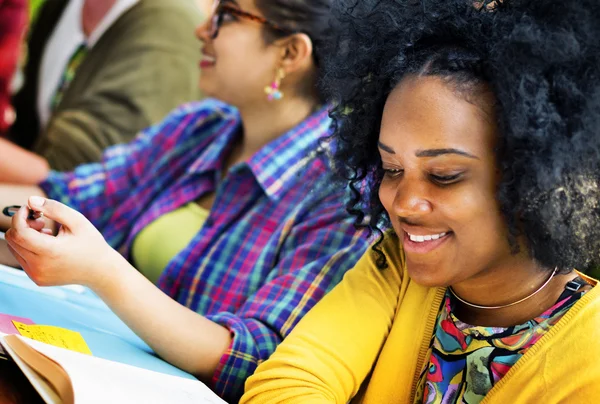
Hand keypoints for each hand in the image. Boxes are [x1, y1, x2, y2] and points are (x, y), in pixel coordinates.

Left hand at [5, 196, 121, 288]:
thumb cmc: (91, 243)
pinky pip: (22, 258)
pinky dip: (29, 247)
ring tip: (47, 234)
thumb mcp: (78, 221)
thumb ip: (54, 208)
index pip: (19, 232)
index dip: (20, 216)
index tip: (31, 208)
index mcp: (50, 252)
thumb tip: (30, 200)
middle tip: (41, 221)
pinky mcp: (37, 279)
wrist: (100, 271)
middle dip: (21, 225)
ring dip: (24, 236)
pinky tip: (48, 245)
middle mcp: (39, 267)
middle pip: (12, 239)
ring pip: (14, 249)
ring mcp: (37, 275)